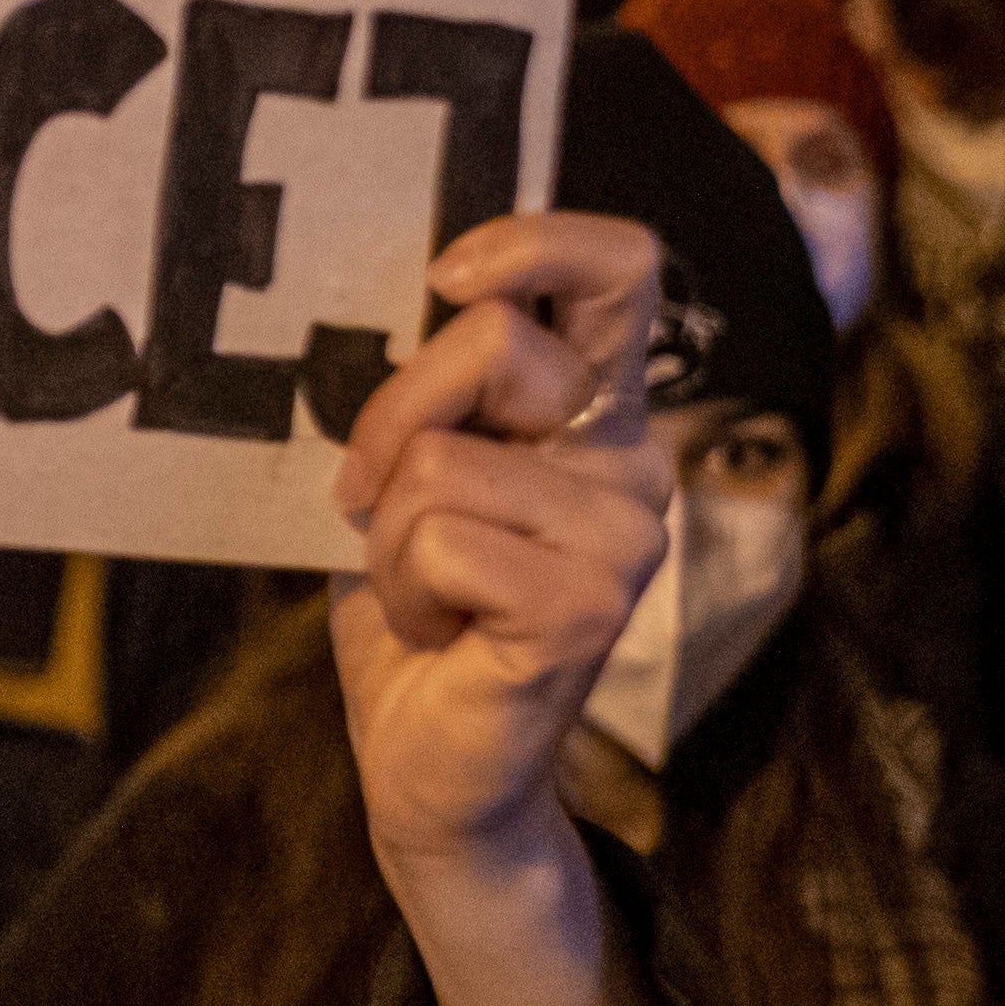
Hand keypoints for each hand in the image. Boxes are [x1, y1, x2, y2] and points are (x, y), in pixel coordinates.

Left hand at [333, 212, 685, 1005]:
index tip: (450, 274)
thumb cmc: (421, 611)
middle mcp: (632, 466)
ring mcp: (623, 539)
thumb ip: (437, 394)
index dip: (538, 238)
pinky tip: (444, 636)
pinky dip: (403, 589)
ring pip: (441, 461)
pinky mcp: (585, 608)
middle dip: (396, 412)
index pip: (620, 269)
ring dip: (388, 534)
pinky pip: (438, 541)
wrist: (430, 767)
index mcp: (599, 415)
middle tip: (372, 496)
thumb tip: (402, 309)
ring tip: (425, 593)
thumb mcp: (414, 475)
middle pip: (497, 343)